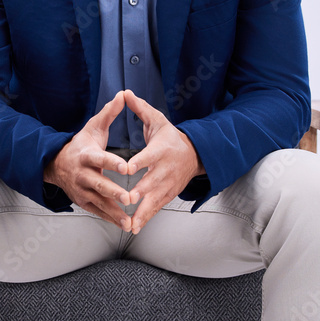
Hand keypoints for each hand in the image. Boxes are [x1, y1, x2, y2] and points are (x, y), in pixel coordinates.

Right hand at [43, 91, 133, 229]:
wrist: (56, 165)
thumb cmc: (80, 146)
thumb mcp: (92, 128)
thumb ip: (109, 113)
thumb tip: (122, 95)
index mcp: (86, 156)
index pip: (101, 158)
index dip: (113, 162)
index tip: (126, 166)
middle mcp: (82, 175)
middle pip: (99, 184)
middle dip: (114, 192)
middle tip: (129, 197)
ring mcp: (81, 190)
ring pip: (100, 202)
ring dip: (115, 212)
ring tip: (129, 220)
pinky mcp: (83, 202)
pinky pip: (98, 212)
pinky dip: (111, 219)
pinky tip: (125, 225)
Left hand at [123, 89, 204, 233]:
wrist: (195, 155)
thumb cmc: (171, 137)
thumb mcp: (158, 120)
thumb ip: (140, 109)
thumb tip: (125, 93)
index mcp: (161, 150)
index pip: (148, 156)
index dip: (138, 162)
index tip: (127, 168)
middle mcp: (165, 169)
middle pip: (152, 181)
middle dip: (140, 191)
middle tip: (128, 199)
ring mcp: (167, 184)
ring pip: (154, 200)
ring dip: (142, 212)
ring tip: (131, 223)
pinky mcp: (167, 195)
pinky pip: (156, 208)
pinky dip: (146, 218)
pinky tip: (134, 227)